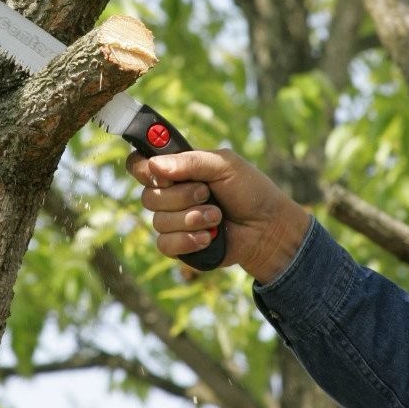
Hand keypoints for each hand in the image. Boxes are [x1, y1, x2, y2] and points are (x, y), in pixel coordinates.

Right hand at [126, 149, 310, 283]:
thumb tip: (155, 166)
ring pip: (158, 221)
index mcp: (176, 169)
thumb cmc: (250, 191)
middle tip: (207, 194)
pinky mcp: (178, 245)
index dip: (143, 168)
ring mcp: (172, 221)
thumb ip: (190, 161)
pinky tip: (208, 238)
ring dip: (192, 219)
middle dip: (181, 196)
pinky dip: (187, 240)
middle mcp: (169, 194)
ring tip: (217, 218)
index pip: (139, 165)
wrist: (268, 228)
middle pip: (148, 195)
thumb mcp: (224, 165)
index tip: (162, 173)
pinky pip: (165, 244)